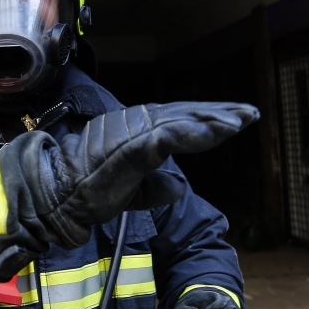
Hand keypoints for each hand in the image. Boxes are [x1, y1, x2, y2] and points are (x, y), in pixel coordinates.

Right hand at [41, 102, 257, 246]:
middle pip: (185, 113)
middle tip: (251, 113)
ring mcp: (133, 132)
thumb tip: (179, 186)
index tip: (237, 118)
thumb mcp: (131, 191)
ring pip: (181, 121)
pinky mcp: (133, 147)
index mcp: (134, 130)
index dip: (207, 118)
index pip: (177, 119)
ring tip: (241, 120)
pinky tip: (217, 132)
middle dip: (220, 113)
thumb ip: (155, 186)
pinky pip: (169, 136)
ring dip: (213, 121)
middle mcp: (135, 123)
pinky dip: (194, 133)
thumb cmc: (88, 191)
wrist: (58, 195)